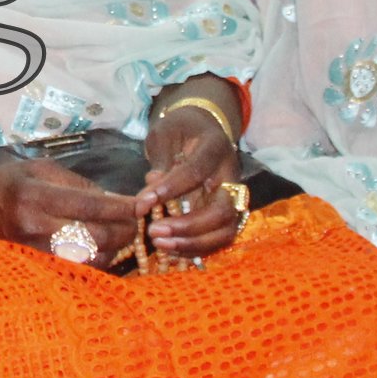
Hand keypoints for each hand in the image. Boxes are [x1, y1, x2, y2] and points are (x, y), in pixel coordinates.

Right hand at [0, 155, 145, 264]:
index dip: (121, 206)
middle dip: (124, 230)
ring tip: (120, 233)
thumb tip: (114, 199)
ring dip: (113, 247)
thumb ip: (74, 183)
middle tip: (137, 222)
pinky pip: (77, 268)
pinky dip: (95, 259)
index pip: (88, 203)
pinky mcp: (34, 267)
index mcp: (34, 196)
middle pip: (96, 236)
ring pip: (90, 258)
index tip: (144, 205)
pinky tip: (100, 248)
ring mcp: (34, 252)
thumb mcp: (34, 170)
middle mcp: (35, 227)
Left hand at [137, 89, 245, 261]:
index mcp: (215, 148)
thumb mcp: (165, 133)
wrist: (203, 128)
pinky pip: (219, 238)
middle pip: (222, 210)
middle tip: (154, 231)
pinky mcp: (227, 213)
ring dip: (194, 243)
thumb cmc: (180, 129)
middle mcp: (231, 175)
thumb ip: (160, 159)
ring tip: (160, 244)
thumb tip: (153, 186)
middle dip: (188, 226)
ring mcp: (233, 197)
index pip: (196, 172)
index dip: (170, 189)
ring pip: (226, 230)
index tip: (143, 203)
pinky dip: (196, 248)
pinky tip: (170, 248)